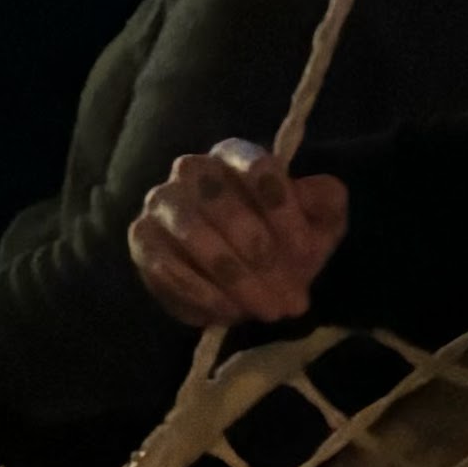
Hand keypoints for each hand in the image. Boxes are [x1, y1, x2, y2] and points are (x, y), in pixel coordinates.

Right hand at [125, 140, 345, 327]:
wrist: (243, 279)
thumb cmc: (282, 241)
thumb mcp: (318, 223)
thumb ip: (325, 202)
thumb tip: (318, 195)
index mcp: (236, 155)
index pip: (256, 166)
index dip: (283, 208)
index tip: (306, 252)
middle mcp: (192, 169)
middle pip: (220, 200)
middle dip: (258, 251)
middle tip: (288, 294)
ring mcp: (162, 203)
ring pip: (191, 232)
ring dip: (233, 276)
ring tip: (264, 309)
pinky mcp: (142, 240)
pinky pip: (165, 265)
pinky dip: (201, 293)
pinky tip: (229, 311)